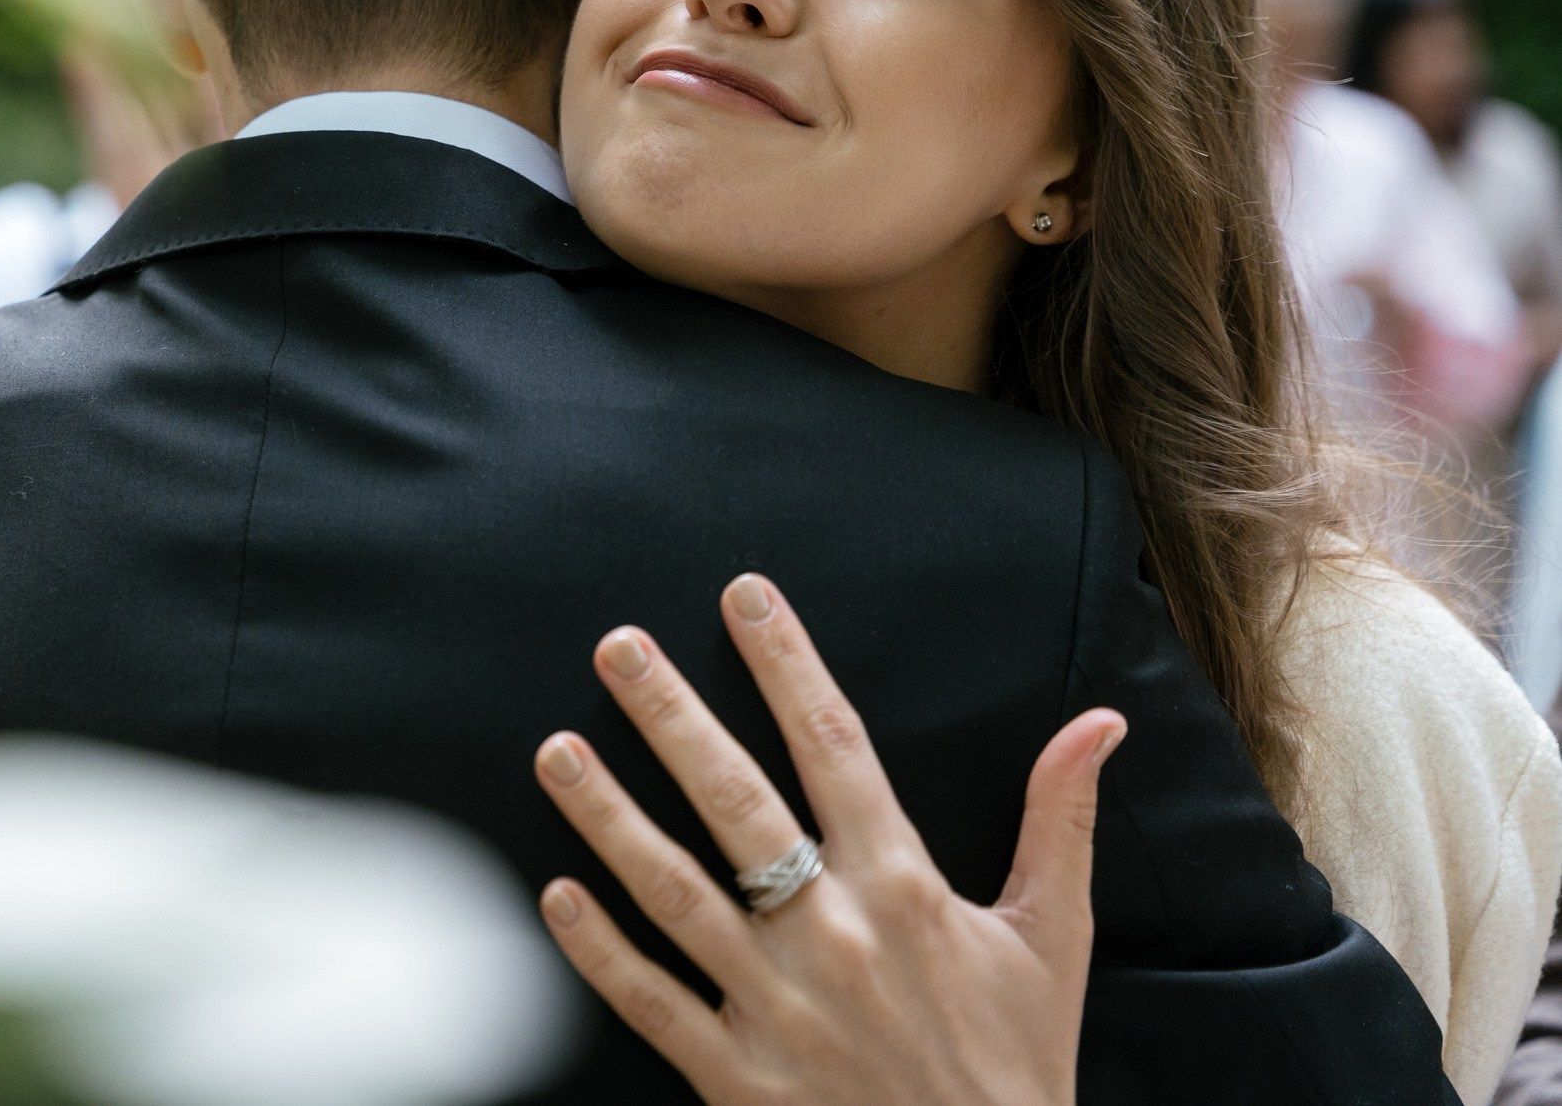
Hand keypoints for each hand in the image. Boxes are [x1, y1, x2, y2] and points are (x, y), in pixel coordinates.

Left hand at [534, 573, 1125, 1105]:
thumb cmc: (1016, 1065)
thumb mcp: (1051, 939)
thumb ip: (1060, 822)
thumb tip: (1099, 724)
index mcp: (903, 888)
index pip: (834, 746)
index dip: (786, 664)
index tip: (742, 596)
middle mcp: (833, 935)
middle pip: (737, 802)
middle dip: (671, 717)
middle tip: (617, 648)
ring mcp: (779, 1008)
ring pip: (676, 893)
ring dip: (610, 818)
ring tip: (558, 751)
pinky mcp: (740, 1079)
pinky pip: (654, 1004)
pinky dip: (601, 953)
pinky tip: (554, 894)